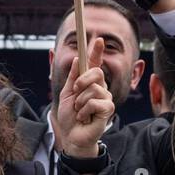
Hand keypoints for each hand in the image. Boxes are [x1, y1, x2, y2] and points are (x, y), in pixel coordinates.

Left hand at [56, 37, 113, 157]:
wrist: (71, 135)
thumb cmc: (70, 116)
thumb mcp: (66, 93)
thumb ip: (72, 77)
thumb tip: (76, 59)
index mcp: (89, 82)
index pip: (94, 63)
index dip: (96, 51)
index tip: (98, 39)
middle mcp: (100, 87)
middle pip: (95, 72)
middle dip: (81, 82)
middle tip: (75, 94)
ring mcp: (105, 97)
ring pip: (92, 89)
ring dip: (80, 102)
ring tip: (80, 111)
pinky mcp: (108, 109)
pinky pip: (94, 102)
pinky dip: (84, 111)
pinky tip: (85, 118)